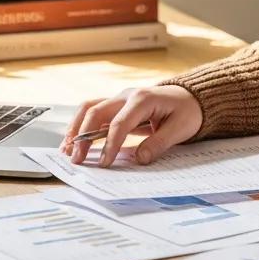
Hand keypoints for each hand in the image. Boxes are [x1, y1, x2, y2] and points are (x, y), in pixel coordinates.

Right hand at [60, 85, 203, 166]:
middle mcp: (127, 95)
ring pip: (90, 108)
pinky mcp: (118, 106)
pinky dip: (82, 125)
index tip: (105, 163)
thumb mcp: (181, 128)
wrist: (192, 98)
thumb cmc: (187, 111)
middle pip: (97, 112)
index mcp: (143, 99)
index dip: (110, 145)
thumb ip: (159, 143)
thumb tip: (139, 159)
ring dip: (76, 128)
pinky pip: (94, 112)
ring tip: (66, 149)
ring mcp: (121, 99)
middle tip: (77, 159)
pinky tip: (74, 141)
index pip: (120, 123)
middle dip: (84, 136)